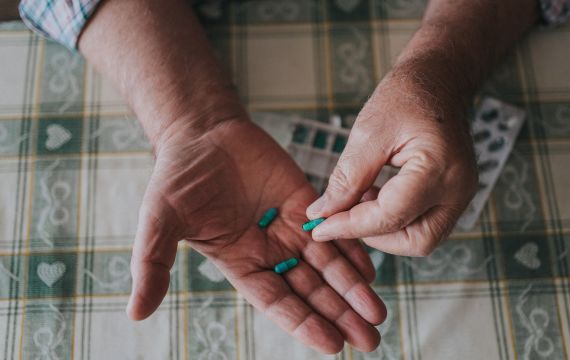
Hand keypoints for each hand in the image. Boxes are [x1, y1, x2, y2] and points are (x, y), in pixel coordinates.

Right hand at [127, 114, 385, 352]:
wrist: (202, 132)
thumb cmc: (177, 178)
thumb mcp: (159, 222)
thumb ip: (152, 265)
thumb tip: (135, 314)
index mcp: (241, 264)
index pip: (278, 302)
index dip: (304, 323)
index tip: (332, 345)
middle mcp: (270, 251)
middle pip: (311, 290)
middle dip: (339, 314)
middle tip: (370, 340)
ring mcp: (290, 226)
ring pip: (327, 264)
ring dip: (353, 289)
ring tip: (378, 314)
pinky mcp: (305, 201)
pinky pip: (333, 229)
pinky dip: (352, 247)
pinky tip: (371, 268)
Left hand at [306, 57, 477, 255]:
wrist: (437, 81)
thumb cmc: (405, 97)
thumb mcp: (367, 133)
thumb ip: (346, 178)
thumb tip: (322, 213)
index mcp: (438, 169)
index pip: (391, 216)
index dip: (351, 226)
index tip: (320, 227)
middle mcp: (458, 189)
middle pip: (416, 242)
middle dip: (375, 236)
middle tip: (344, 215)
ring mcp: (461, 195)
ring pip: (422, 238)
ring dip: (386, 230)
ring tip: (361, 198)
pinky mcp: (454, 195)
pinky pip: (425, 223)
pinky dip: (397, 220)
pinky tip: (376, 196)